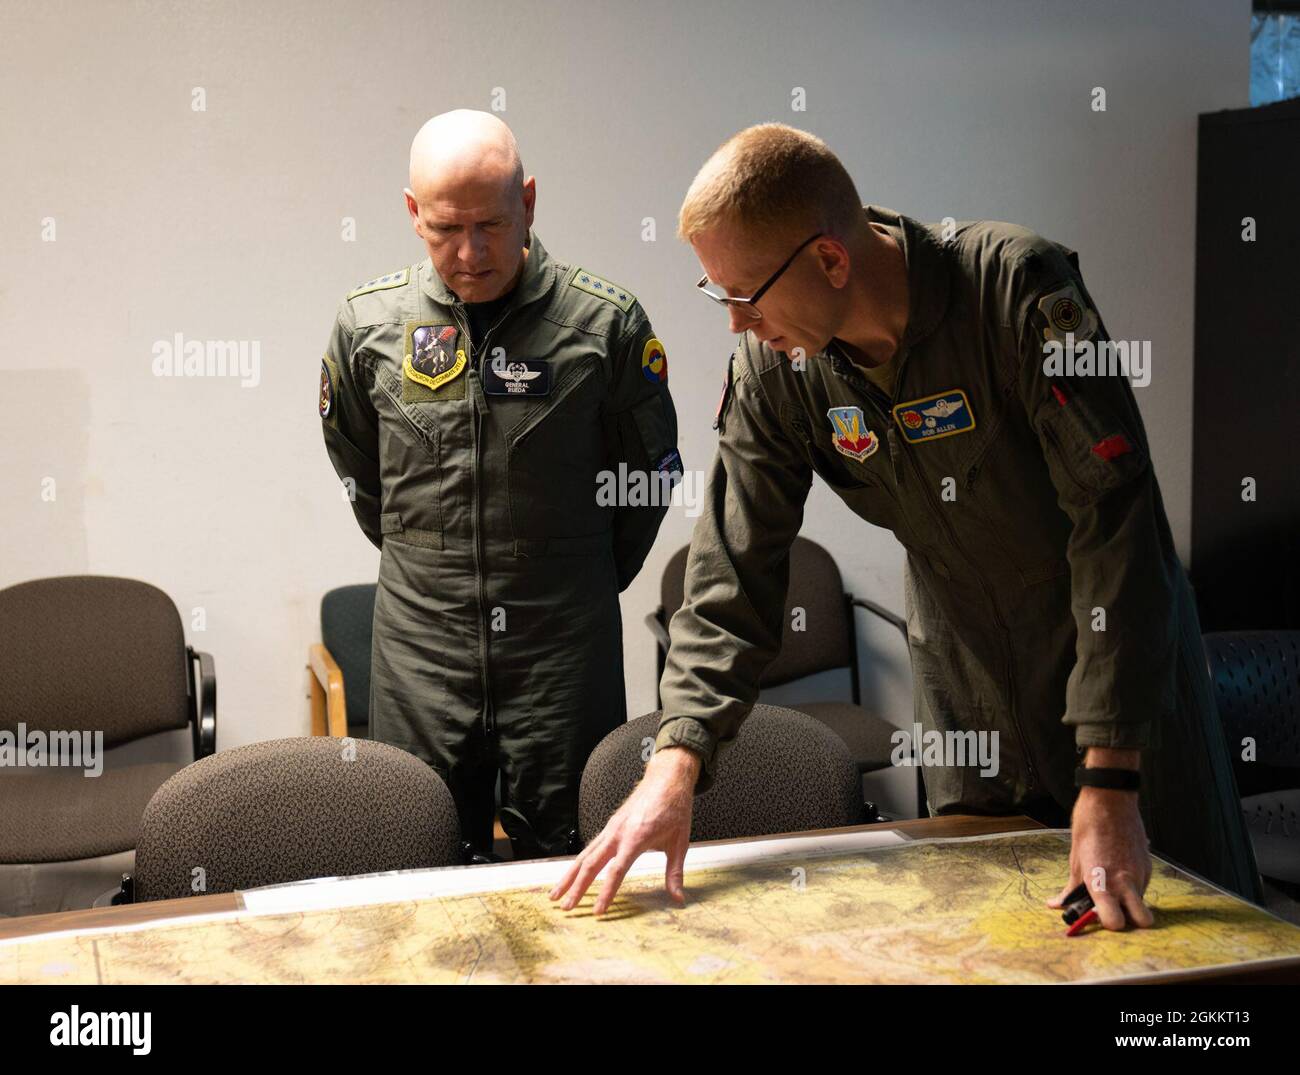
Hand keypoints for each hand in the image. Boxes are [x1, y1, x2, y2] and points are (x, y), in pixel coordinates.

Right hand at [548, 746, 699, 914]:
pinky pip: (590, 847)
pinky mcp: (610, 826)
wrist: (666, 779)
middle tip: (565, 908)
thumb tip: (678, 899)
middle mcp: (617, 833)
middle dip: (576, 887)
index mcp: (635, 838)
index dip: (606, 892)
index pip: (616, 870)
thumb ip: (675, 873)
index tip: (598, 911)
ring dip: (569, 876)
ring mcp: (611, 828)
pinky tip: (572, 874)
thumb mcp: (680, 842)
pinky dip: (578, 863)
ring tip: (555, 894)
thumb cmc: (674, 808)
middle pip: (590, 864)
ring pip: (584, 855)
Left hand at [1046, 783, 1152, 929]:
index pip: (1114, 921)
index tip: (1097, 915)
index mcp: (1102, 880)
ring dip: (1130, 902)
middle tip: (1113, 909)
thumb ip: (1071, 886)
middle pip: (1142, 921)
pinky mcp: (1148, 865)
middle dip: (1130, 920)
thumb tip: (1057, 904)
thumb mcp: (1075, 857)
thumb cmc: (1088, 825)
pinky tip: (1119, 870)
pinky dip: (1133, 886)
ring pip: (1142, 903)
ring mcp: (1140, 873)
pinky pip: (1143, 886)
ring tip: (1113, 887)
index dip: (1107, 923)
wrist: (1111, 798)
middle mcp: (1126, 880)